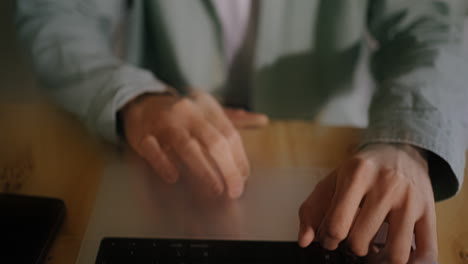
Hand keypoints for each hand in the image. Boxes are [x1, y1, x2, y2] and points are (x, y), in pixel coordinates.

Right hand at [121, 90, 267, 198]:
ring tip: (216, 189)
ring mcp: (164, 122)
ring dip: (203, 170)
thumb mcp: (208, 109)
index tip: (243, 179)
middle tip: (234, 190)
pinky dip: (164, 164)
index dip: (239, 158)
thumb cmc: (183, 112)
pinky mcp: (142, 134)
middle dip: (228, 168)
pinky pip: (153, 150)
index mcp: (206, 107)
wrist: (143, 101)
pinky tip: (174, 178)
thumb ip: (235, 118)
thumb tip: (263, 120)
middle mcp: (187, 112)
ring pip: (186, 146)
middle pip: (213, 141)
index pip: (229, 134)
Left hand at [298, 143, 436, 263]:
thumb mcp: (331, 181)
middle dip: (351, 248)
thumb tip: (304, 241)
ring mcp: (411, 199)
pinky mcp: (429, 211)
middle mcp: (387, 184)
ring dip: (378, 261)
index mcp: (357, 174)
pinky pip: (426, 253)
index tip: (330, 238)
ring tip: (372, 252)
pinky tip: (394, 257)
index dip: (328, 240)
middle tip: (351, 241)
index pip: (337, 225)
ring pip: (394, 254)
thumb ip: (311, 210)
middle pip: (360, 241)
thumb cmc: (361, 170)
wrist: (400, 150)